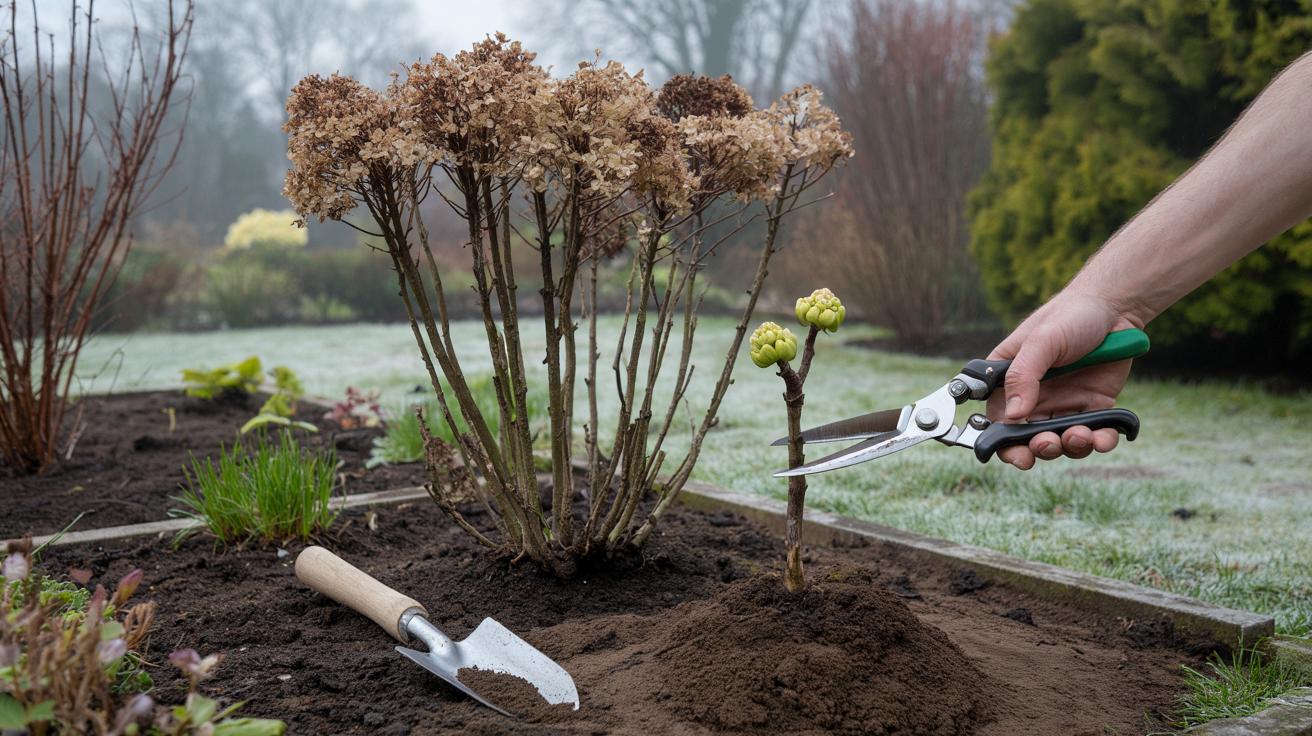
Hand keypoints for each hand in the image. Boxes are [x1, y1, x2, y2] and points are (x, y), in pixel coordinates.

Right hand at [985, 291, 1141, 469]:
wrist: (1116, 309)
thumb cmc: (1070, 315)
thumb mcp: (1042, 341)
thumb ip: (1023, 376)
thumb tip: (1013, 416)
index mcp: (1011, 380)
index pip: (997, 418)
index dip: (1001, 441)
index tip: (1015, 452)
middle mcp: (1035, 396)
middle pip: (1028, 438)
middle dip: (1038, 449)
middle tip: (1047, 444)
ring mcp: (1065, 404)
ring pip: (1062, 441)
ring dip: (1069, 446)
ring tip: (1080, 435)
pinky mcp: (1095, 407)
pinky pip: (1095, 434)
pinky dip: (1100, 441)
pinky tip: (1104, 437)